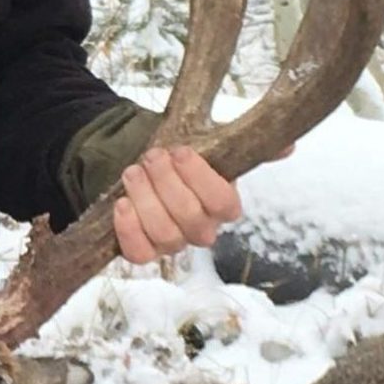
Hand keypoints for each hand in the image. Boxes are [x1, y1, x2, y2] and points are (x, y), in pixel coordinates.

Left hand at [113, 146, 240, 263]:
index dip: (200, 177)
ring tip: (133, 172)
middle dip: (166, 182)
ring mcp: (174, 243)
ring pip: (164, 233)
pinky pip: (139, 252)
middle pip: (190, 216)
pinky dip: (129, 228)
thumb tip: (261, 131)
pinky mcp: (145, 252)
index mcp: (223, 204)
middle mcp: (202, 229)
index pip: (223, 202)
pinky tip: (122, 203)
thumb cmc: (173, 158)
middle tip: (152, 156)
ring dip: (145, 198)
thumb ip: (223, 138)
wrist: (140, 170)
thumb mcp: (199, 141)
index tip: (179, 152)